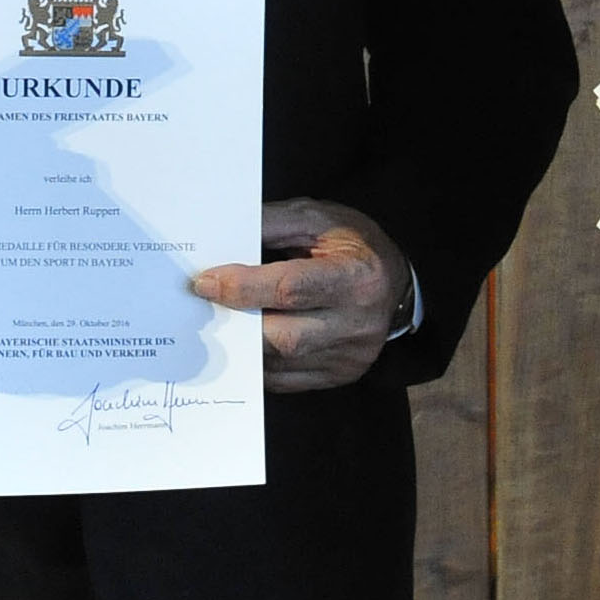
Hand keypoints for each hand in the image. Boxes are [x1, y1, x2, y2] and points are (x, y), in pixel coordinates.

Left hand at [191, 197, 410, 392]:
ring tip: (217, 320)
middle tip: (201, 305)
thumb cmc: (353, 245)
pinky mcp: (338, 376)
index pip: (291, 289)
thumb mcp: (318, 219)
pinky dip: (257, 362)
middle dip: (236, 320)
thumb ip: (272, 223)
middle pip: (284, 336)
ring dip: (241, 344)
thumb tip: (223, 237)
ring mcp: (349, 358)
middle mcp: (357, 324)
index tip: (204, 282)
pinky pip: (285, 380)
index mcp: (356, 277)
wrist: (397, 284)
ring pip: (280, 363)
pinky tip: (241, 341)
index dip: (243, 287)